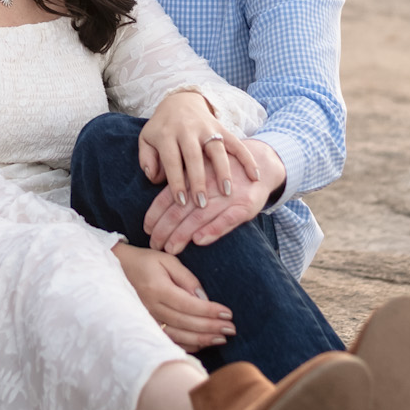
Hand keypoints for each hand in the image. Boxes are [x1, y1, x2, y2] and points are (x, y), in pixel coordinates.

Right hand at [111, 243, 234, 352]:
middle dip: (211, 327)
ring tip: (221, 338)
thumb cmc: (145, 262)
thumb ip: (186, 278)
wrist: (116, 270)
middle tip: (231, 329)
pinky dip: (187, 345)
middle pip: (185, 323)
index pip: (189, 305)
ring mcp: (147, 320)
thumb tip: (203, 298)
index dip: (210, 311)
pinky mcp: (146, 327)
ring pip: (178, 335)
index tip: (228, 314)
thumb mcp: (167, 260)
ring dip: (202, 339)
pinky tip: (203, 343)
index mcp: (157, 289)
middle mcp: (151, 308)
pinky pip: (168, 341)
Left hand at [137, 90, 260, 208]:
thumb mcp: (147, 140)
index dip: (176, 181)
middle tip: (202, 204)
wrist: (180, 101)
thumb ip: (147, 159)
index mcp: (167, 134)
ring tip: (227, 192)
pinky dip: (246, 158)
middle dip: (199, 180)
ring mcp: (206, 127)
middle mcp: (187, 129)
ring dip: (223, 170)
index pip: (171, 159)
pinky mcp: (222, 127)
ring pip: (216, 148)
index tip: (181, 202)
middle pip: (194, 156)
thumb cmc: (162, 129)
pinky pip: (236, 142)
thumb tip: (153, 177)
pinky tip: (254, 175)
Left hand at [144, 138, 286, 255]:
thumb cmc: (224, 170)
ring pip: (201, 214)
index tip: (147, 229)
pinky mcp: (246, 204)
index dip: (156, 213)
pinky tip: (200, 240)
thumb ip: (181, 183)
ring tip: (171, 248)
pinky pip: (228, 219)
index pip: (169, 195)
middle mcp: (208, 182)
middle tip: (155, 245)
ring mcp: (228, 194)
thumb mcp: (202, 168)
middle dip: (165, 228)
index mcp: (194, 172)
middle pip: (181, 207)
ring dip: (183, 233)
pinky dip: (213, 229)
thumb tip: (159, 204)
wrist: (263, 161)